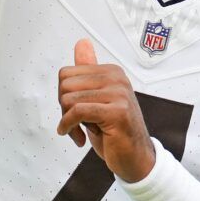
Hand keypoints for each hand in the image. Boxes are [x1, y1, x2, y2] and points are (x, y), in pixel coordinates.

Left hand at [56, 40, 156, 182]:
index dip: (64, 96)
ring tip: (80, 132)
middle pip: (65, 85)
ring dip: (68, 121)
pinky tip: (77, 138)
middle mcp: (117, 78)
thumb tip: (82, 43)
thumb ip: (89, 72)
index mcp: (111, 72)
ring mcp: (118, 94)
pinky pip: (77, 112)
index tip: (73, 113)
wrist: (135, 157)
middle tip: (75, 124)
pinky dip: (69, 126)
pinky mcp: (116, 112)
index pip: (66, 74)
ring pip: (69, 99)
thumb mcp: (98, 99)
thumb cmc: (115, 131)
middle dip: (63, 108)